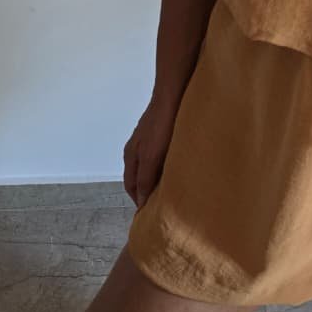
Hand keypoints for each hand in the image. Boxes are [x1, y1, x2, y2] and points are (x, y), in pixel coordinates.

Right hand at [123, 94, 180, 208]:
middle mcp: (138, 150)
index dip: (140, 202)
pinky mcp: (163, 134)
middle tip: (164, 208)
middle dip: (150, 193)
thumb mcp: (151, 156)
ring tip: (174, 192)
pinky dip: (168, 168)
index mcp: (131, 157)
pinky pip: (163, 157)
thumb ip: (146, 178)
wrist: (173, 94)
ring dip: (160, 180)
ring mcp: (150, 141)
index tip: (151, 217)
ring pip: (153, 168)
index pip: (133, 187)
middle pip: (141, 178)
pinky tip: (180, 170)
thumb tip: (142, 202)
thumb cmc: (160, 125)